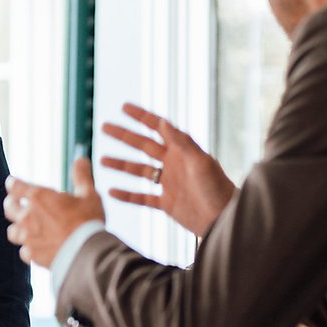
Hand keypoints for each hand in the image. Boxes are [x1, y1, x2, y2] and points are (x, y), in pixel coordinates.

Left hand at [3, 158, 103, 268]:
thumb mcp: (89, 194)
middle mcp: (27, 217)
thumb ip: (82, 176)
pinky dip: (29, 248)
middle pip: (8, 207)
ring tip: (26, 227)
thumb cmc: (89, 222)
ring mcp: (28, 238)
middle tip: (17, 203)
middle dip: (11, 204)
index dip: (13, 183)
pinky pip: (24, 251)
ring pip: (12, 231)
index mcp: (38, 197)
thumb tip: (81, 159)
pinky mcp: (33, 256)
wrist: (88, 254)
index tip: (13, 183)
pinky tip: (36, 247)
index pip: (14, 185)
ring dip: (18, 227)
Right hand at [101, 102, 235, 236]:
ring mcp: (169, 184)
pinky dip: (126, 195)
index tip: (124, 107)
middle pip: (143, 146)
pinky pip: (142, 198)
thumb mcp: (200, 162)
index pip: (157, 128)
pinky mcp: (166, 204)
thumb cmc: (218, 188)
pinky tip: (111, 191)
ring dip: (121, 165)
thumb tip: (162, 121)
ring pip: (139, 171)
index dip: (141, 117)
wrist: (224, 220)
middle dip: (124, 136)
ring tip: (101, 160)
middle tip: (104, 126)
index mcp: (182, 151)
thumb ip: (181, 142)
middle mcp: (173, 164)